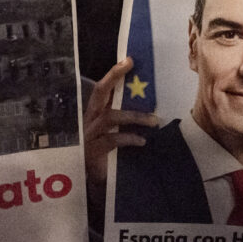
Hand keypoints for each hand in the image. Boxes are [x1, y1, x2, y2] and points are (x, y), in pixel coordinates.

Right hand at [83, 57, 158, 189]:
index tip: (129, 60)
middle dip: (114, 77)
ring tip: (154, 120)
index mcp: (93, 113)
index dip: (113, 73)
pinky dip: (129, 138)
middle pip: (100, 93)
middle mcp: (88, 120)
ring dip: (134, 116)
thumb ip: (122, 119)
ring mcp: (88, 134)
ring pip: (110, 117)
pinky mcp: (92, 150)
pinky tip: (142, 141)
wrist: (89, 181)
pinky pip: (112, 140)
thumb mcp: (113, 133)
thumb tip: (147, 105)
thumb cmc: (104, 154)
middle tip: (132, 67)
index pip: (101, 88)